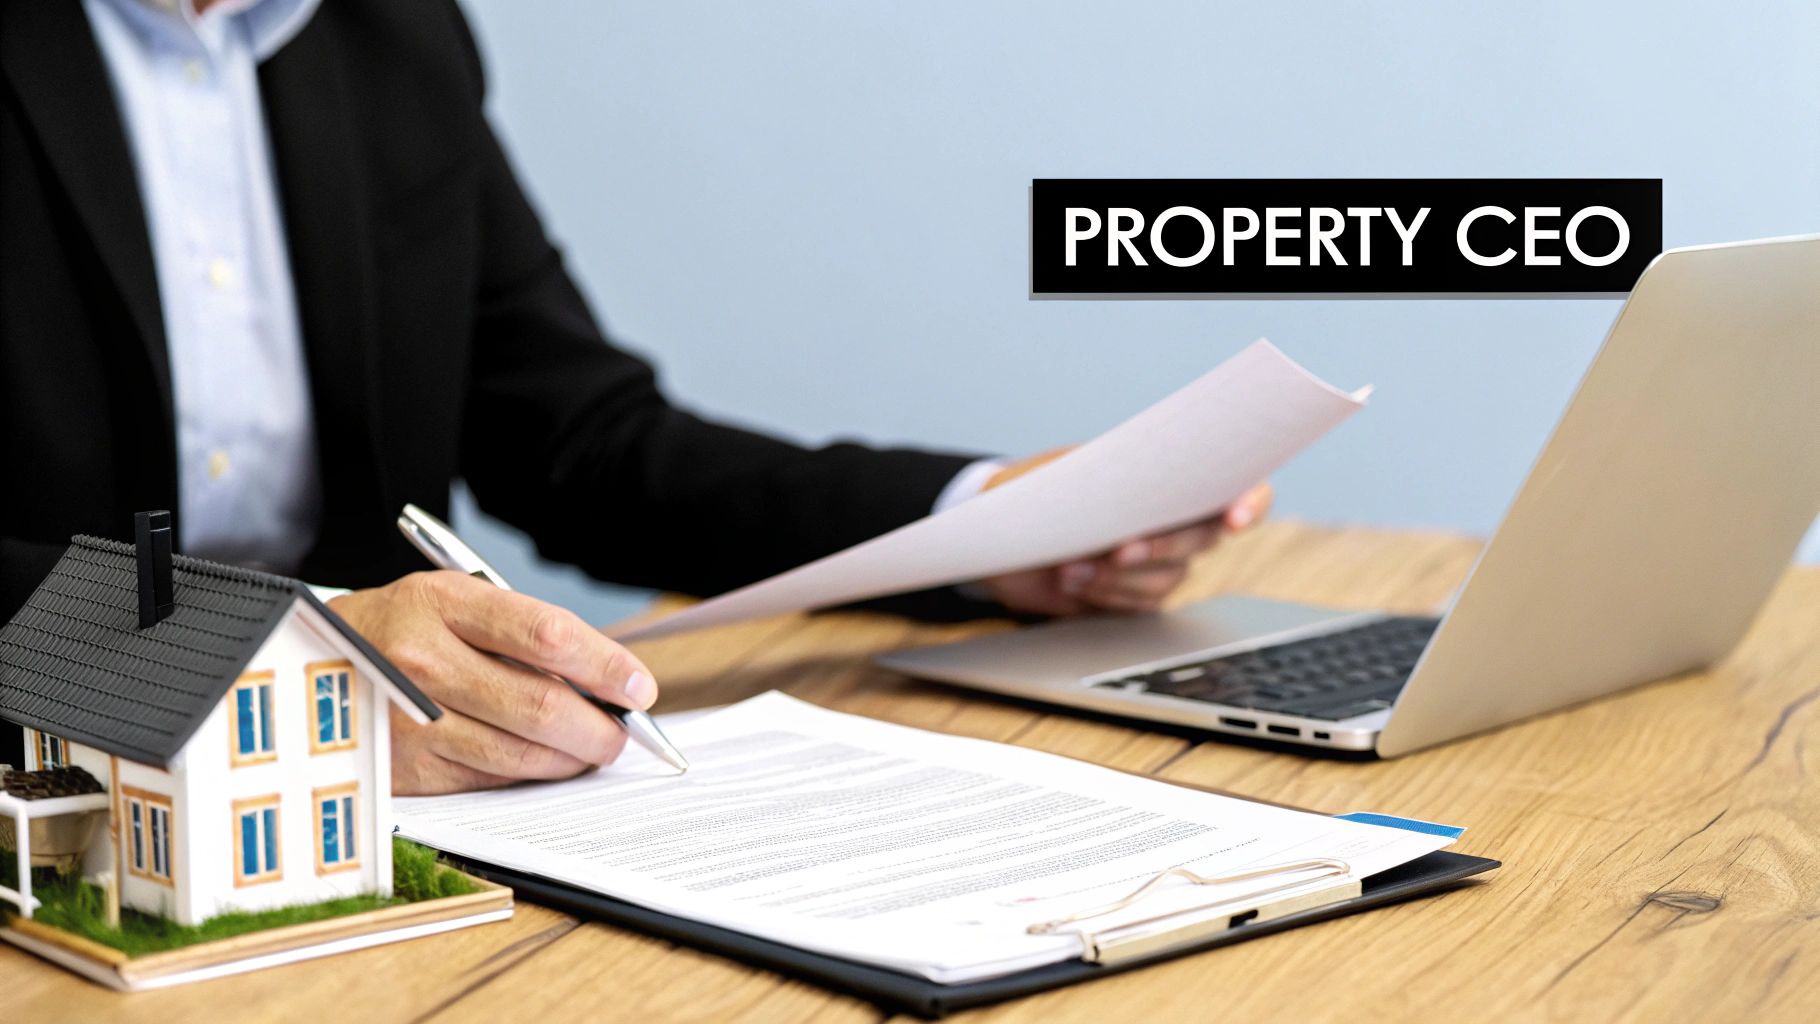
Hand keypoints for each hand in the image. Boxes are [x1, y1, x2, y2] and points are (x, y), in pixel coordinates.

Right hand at [328, 571, 656, 794]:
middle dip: (600, 726)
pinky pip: (489, 778)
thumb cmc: (400, 628)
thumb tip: (604, 681)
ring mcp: (409, 718)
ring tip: (593, 749)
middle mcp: (422, 659)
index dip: (606, 665)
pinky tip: (546, 763)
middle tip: (623, 733)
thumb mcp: (450, 602)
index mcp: (442, 601)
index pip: (547, 635)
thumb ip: (520, 634)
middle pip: (541, 704)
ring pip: (521, 753)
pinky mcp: (404, 767)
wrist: (303, 664)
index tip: (638, 686)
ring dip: (573, 757)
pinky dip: (531, 775)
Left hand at [978, 447, 1273, 615]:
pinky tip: (1071, 581)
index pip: (1240, 486)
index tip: (1234, 519)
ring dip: (1117, 576)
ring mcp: (1161, 563)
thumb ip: (1103, 473)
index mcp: (1174, 478)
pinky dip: (1103, 595)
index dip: (1251, 502)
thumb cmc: (1038, 488)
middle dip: (1160, 546)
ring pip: (1166, 579)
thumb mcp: (1065, 470)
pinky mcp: (1136, 597)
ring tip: (1070, 567)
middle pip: (1202, 540)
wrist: (1002, 533)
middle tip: (1119, 549)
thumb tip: (1129, 479)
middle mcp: (1179, 522)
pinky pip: (1138, 605)